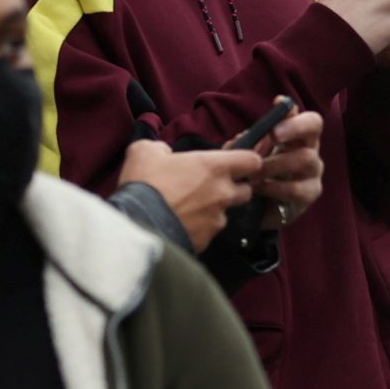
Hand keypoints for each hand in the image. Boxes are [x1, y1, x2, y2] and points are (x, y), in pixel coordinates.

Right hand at [119, 139, 259, 252]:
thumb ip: (161, 148)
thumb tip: (164, 153)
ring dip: (214, 210)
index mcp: (214, 167)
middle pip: (246, 190)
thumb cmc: (144, 183)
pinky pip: (209, 232)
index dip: (248, 161)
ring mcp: (217, 219)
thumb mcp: (145, 151)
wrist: (137, 224)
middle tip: (211, 187)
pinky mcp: (207, 240)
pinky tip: (181, 225)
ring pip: (225, 213)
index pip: (252, 161)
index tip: (238, 163)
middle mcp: (222, 193)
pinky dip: (199, 229)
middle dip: (234, 188)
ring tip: (190, 210)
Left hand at [257, 110, 324, 228]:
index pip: (310, 120)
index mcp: (298, 136)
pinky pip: (296, 188)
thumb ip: (247, 143)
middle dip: (288, 130)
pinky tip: (256, 188)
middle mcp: (311, 150)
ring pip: (305, 158)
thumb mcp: (248, 154)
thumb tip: (242, 137)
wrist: (258, 208)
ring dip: (274, 163)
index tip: (278, 107)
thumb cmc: (256, 173)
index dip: (296, 114)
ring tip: (253, 172)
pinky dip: (273, 187)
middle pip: (313, 131)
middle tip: (267, 136)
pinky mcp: (310, 194)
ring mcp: (314, 172)